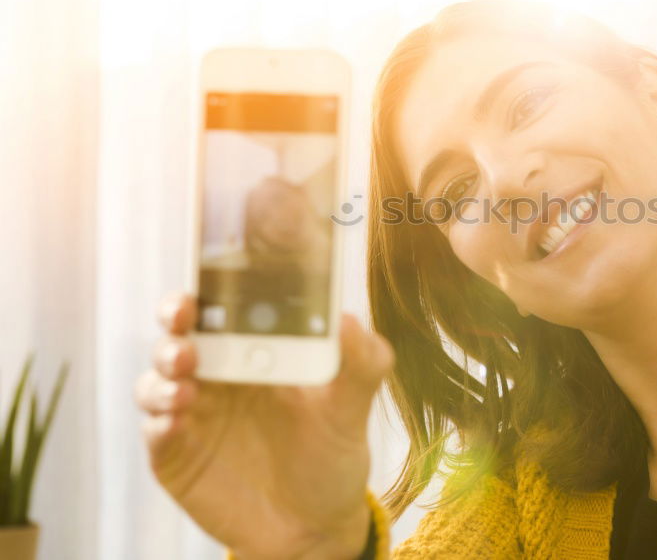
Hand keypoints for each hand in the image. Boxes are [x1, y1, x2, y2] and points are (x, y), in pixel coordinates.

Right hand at [135, 293, 393, 559]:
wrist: (313, 527)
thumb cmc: (330, 455)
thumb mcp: (352, 408)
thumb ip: (361, 363)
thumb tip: (349, 320)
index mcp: (256, 350)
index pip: (225, 303)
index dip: (213, 281)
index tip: (216, 268)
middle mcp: (218, 374)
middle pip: (179, 331)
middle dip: (174, 315)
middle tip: (185, 316)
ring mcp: (192, 414)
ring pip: (157, 377)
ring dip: (164, 370)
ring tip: (187, 377)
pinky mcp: (175, 455)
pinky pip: (156, 430)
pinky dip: (160, 420)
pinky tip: (177, 420)